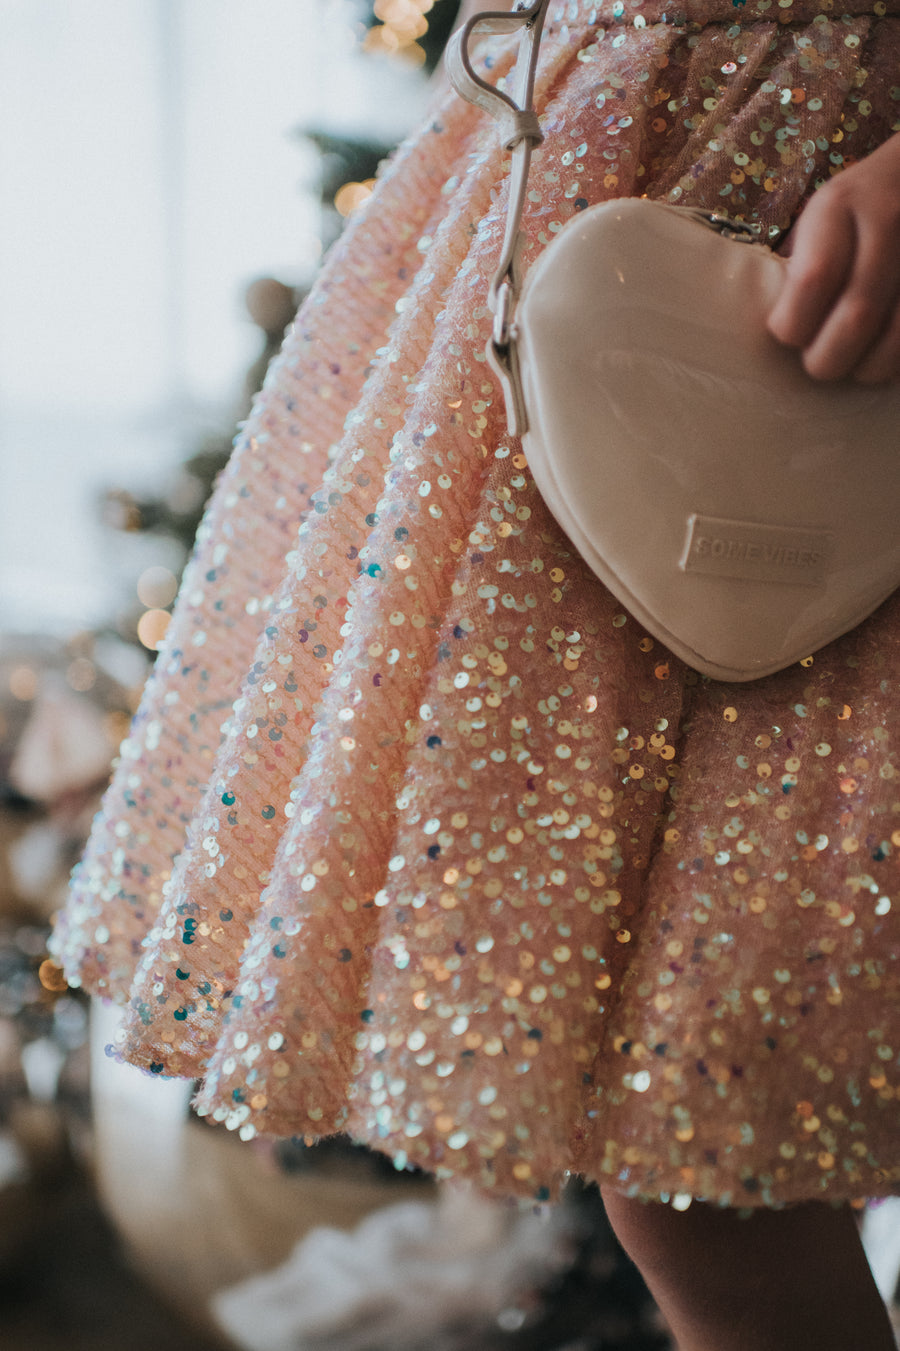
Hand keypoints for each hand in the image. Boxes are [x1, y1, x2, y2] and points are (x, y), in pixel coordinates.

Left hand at [767, 132, 899, 382]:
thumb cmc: (853, 210)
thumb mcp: (818, 221)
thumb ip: (794, 268)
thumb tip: (766, 340)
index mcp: (840, 205)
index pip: (814, 277)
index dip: (793, 323)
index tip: (785, 334)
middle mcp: (889, 220)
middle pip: (858, 313)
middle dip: (829, 357)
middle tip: (817, 366)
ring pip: (898, 334)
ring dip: (869, 368)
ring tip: (853, 367)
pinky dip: (898, 362)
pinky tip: (884, 359)